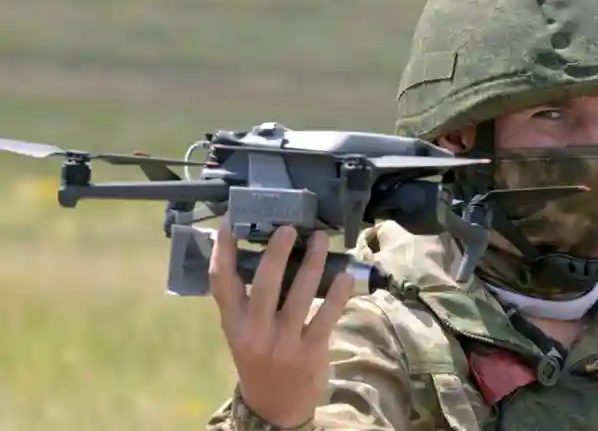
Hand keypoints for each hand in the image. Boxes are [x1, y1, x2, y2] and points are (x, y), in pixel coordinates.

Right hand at [209, 219, 353, 427]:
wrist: (275, 406)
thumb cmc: (259, 357)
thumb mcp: (242, 332)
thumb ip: (245, 299)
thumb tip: (258, 251)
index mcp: (234, 323)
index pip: (221, 283)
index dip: (222, 252)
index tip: (230, 223)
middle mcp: (255, 332)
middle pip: (264, 284)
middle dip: (277, 253)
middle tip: (289, 227)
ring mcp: (284, 342)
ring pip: (300, 294)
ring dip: (313, 262)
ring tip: (321, 239)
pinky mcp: (311, 350)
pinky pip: (326, 315)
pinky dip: (337, 293)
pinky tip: (344, 275)